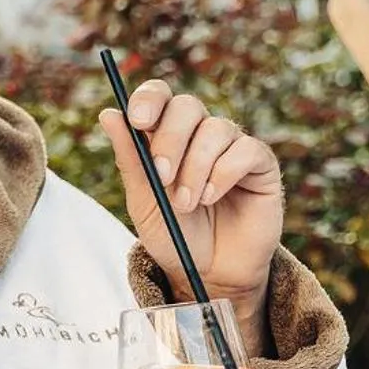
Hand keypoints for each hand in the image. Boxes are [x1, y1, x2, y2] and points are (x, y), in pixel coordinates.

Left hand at [101, 79, 282, 349]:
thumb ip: (130, 159)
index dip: (149, 99)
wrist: (209, 273)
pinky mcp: (260, 164)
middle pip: (187, 106)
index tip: (139, 121)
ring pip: (215, 129)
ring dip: (195, 167)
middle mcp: (200, 133)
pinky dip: (224, 173)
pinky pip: (245, 150)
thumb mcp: (144, 201)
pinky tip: (211, 197)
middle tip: (162, 175)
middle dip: (171, 139)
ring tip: (187, 204)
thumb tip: (108, 114)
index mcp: (166, 135)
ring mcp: (232, 146)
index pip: (159, 96)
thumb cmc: (174, 235)